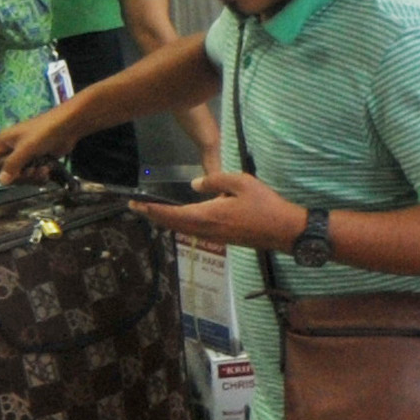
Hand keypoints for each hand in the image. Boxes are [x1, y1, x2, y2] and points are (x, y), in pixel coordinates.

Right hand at [0, 107, 79, 180]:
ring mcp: (25, 154)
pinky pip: (33, 174)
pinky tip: (47, 169)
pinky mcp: (37, 159)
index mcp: (3, 142)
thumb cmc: (44, 132)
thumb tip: (1, 182)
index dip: (3, 174)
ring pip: (22, 175)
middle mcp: (11, 149)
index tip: (16, 178)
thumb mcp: (26, 148)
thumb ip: (13, 165)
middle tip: (33, 172)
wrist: (68, 126)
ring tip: (43, 170)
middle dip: (22, 175)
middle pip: (9, 173)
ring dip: (33, 176)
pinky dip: (40, 174)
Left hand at [136, 170, 303, 250]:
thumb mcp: (241, 182)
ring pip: (183, 229)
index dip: (152, 210)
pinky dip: (180, 224)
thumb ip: (215, 181)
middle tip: (137, 207)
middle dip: (154, 216)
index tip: (135, 205)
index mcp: (209, 215)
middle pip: (173, 224)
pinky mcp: (223, 238)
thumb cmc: (265, 205)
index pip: (172, 214)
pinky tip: (180, 217)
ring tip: (154, 212)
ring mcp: (215, 236)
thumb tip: (194, 185)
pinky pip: (194, 231)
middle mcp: (207, 229)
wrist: (285, 231)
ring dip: (167, 221)